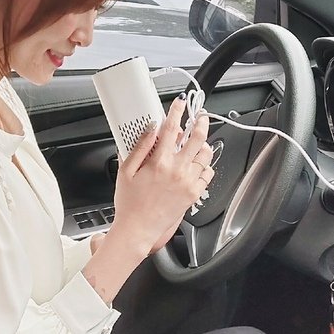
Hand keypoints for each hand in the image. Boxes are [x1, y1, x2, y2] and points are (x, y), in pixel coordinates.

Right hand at [111, 96, 214, 253]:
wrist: (138, 229)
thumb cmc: (130, 203)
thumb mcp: (126, 171)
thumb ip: (140, 147)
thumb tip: (150, 129)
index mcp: (159, 162)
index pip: (172, 129)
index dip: (177, 112)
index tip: (180, 104)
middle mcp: (177, 171)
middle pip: (197, 138)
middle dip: (200, 122)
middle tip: (200, 116)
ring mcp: (188, 182)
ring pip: (206, 155)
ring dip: (204, 143)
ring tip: (200, 139)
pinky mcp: (194, 194)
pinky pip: (208, 173)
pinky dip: (206, 165)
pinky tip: (199, 163)